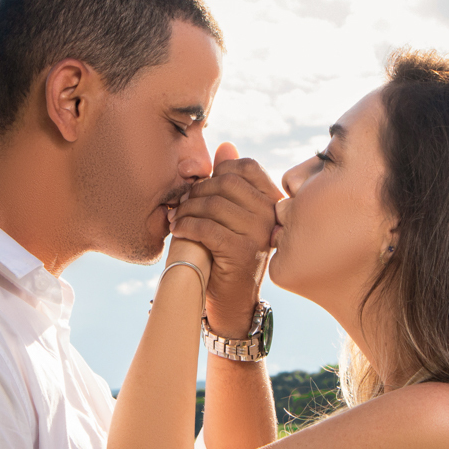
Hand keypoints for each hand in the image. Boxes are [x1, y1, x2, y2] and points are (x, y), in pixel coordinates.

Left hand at [168, 142, 283, 338]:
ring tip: (176, 220)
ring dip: (186, 210)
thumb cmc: (225, 256)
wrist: (231, 303)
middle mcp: (271, 215)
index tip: (198, 188)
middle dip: (196, 192)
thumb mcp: (228, 216)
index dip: (217, 172)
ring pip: (213, 204)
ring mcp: (260, 233)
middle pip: (225, 183)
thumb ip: (228, 182)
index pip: (246, 167)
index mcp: (272, 202)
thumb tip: (225, 145)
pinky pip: (207, 227)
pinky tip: (179, 231)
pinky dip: (186, 227)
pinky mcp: (243, 250)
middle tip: (180, 205)